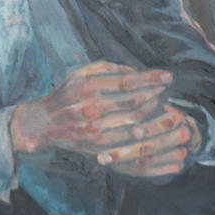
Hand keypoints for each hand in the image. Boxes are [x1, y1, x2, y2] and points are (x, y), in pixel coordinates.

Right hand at [9, 61, 197, 177]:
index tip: (167, 77)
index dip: (151, 79)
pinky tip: (155, 124)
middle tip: (170, 91)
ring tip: (166, 106)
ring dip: (155, 114)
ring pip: (135, 121)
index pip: (128, 81)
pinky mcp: (98, 145)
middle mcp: (92, 107)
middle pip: (135, 101)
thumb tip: (137, 72)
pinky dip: (146, 132)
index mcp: (88, 86)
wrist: (45, 123)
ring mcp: (95, 128)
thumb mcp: (81, 73)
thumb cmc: (67, 93)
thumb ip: (108, 69)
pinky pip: (129, 139)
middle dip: (157, 95)